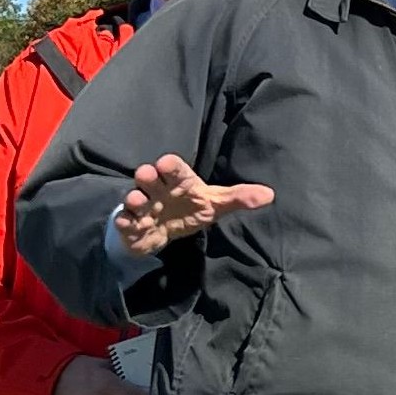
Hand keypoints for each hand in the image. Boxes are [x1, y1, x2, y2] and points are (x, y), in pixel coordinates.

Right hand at [115, 153, 271, 256]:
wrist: (166, 230)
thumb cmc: (191, 208)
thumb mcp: (216, 204)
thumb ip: (239, 198)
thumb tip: (270, 194)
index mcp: (179, 181)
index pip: (174, 168)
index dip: (170, 165)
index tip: (166, 164)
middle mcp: (158, 189)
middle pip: (149, 178)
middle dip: (146, 176)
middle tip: (147, 174)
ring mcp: (144, 206)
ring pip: (135, 198)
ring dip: (135, 198)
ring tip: (138, 200)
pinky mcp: (133, 224)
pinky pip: (125, 221)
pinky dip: (126, 222)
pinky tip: (128, 223)